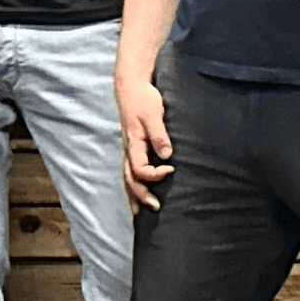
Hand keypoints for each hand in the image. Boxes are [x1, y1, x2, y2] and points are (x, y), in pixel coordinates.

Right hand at [118, 78, 172, 214]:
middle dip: (141, 195)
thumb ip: (159, 135)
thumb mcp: (154, 115)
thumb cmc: (143, 99)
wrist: (131, 86)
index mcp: (134, 143)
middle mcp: (129, 149)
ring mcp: (129, 149)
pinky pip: (130, 170)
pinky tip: (137, 193)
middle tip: (156, 208)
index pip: (141, 168)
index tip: (171, 168)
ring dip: (134, 194)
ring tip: (138, 213)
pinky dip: (133, 184)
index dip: (155, 174)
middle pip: (131, 178)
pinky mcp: (133, 146)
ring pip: (128, 176)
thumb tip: (166, 155)